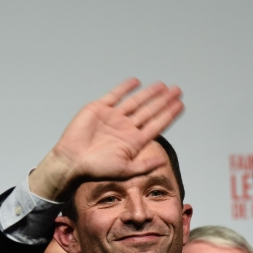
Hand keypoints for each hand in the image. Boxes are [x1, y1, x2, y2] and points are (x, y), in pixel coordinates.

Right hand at [29, 78, 183, 200]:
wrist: (72, 160)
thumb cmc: (96, 168)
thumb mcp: (125, 170)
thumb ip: (145, 165)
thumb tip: (163, 161)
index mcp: (133, 142)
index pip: (156, 125)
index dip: (168, 114)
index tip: (180, 105)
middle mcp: (125, 128)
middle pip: (149, 111)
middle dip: (164, 101)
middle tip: (177, 90)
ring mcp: (113, 117)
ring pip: (136, 102)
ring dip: (149, 94)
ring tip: (163, 86)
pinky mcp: (99, 108)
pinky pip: (115, 95)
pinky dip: (125, 88)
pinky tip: (136, 82)